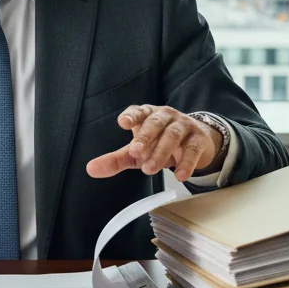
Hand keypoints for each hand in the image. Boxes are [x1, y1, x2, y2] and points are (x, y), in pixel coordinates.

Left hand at [85, 104, 222, 182]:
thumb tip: (90, 169)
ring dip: (161, 152)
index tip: (123, 122)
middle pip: (155, 123)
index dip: (131, 116)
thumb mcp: (137, 151)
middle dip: (145, 137)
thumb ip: (115, 160)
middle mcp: (165, 116)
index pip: (138, 111)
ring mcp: (183, 126)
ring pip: (173, 135)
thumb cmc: (160, 142)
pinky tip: (179, 175)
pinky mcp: (198, 139)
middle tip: (135, 152)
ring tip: (150, 169)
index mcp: (148, 115)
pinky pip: (192, 149)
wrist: (196, 141)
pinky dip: (186, 163)